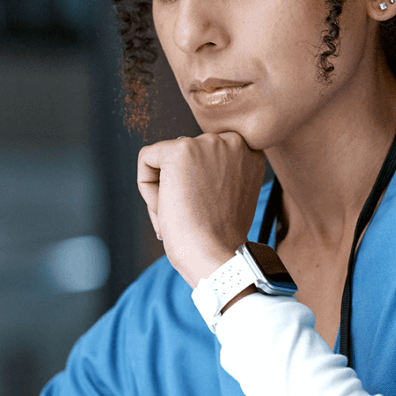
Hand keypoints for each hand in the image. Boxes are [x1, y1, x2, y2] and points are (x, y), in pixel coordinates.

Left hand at [137, 132, 267, 287]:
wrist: (216, 254)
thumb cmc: (221, 238)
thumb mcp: (231, 197)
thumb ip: (218, 176)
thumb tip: (188, 170)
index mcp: (249, 153)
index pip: (206, 159)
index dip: (199, 188)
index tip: (206, 211)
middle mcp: (233, 141)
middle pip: (185, 158)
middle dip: (181, 187)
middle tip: (193, 216)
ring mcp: (206, 143)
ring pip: (165, 160)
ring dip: (165, 189)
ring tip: (181, 213)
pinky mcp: (180, 150)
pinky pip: (146, 158)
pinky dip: (146, 187)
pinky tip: (166, 206)